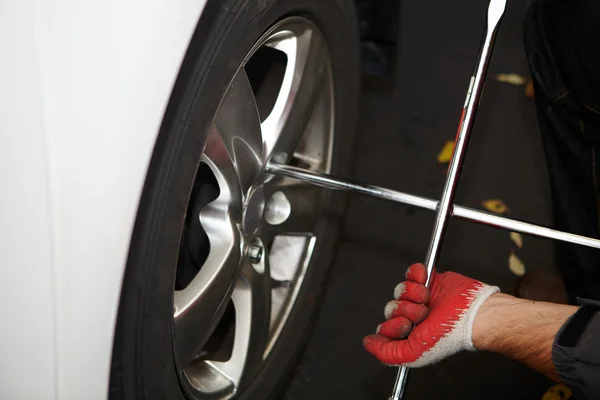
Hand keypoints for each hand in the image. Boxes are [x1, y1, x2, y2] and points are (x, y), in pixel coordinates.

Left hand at [363, 263, 498, 366]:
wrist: (473, 314)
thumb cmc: (450, 335)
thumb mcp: (414, 354)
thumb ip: (387, 353)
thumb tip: (368, 343)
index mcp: (408, 334)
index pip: (384, 326)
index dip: (392, 325)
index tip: (406, 326)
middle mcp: (412, 316)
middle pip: (391, 307)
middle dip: (405, 310)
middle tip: (422, 314)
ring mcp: (420, 297)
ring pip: (399, 289)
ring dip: (412, 294)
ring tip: (428, 300)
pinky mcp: (428, 280)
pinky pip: (410, 272)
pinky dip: (415, 274)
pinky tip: (425, 281)